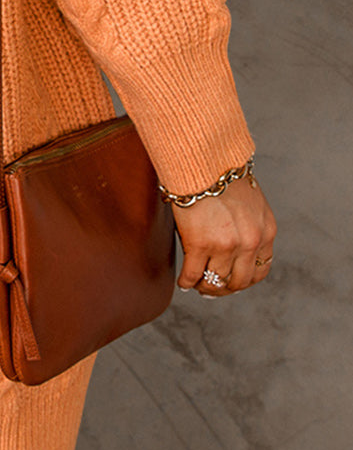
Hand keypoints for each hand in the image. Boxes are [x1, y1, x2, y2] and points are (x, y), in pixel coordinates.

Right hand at [174, 168, 275, 296]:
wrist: (204, 160)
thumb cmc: (222, 174)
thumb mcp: (250, 202)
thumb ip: (249, 225)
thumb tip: (236, 246)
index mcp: (266, 231)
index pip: (261, 270)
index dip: (245, 280)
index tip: (233, 282)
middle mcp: (250, 242)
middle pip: (239, 281)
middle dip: (224, 289)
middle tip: (211, 289)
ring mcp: (226, 246)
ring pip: (215, 282)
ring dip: (205, 287)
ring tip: (196, 284)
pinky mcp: (200, 244)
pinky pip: (193, 274)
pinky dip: (187, 282)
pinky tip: (183, 282)